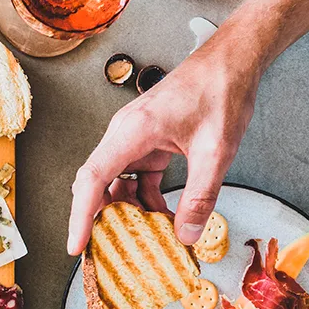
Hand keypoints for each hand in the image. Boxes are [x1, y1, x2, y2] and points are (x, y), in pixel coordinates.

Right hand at [68, 38, 260, 254]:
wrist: (231, 60)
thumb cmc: (220, 90)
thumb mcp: (216, 151)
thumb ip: (200, 196)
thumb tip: (186, 235)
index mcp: (132, 132)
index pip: (91, 180)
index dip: (80, 216)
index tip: (77, 244)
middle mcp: (123, 135)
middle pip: (95, 185)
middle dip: (98, 218)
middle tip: (107, 249)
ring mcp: (131, 140)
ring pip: (112, 184)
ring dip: (124, 211)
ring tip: (140, 237)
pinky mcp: (144, 144)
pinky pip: (133, 179)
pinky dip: (142, 201)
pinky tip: (159, 217)